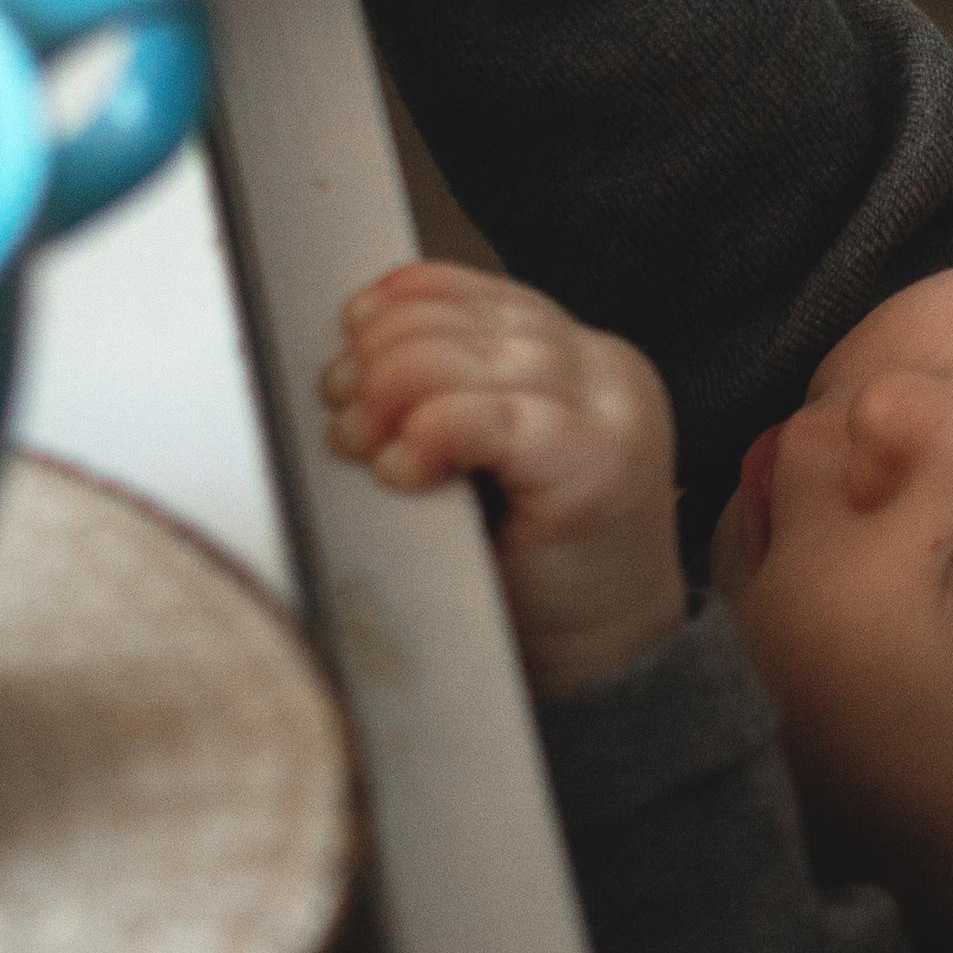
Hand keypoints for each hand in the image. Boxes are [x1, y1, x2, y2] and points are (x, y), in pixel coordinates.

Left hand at [323, 264, 685, 695]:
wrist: (606, 660)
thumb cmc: (534, 570)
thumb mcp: (481, 462)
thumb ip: (444, 398)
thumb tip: (347, 363)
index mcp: (575, 356)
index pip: (470, 292)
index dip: (395, 308)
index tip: (347, 348)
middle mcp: (602, 370)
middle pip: (467, 321)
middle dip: (384, 359)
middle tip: (341, 412)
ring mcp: (610, 411)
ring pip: (476, 358)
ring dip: (395, 393)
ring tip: (360, 444)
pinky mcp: (600, 463)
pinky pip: (492, 417)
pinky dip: (432, 432)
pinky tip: (402, 468)